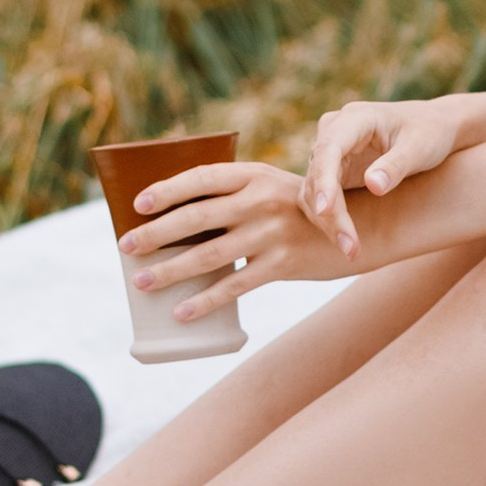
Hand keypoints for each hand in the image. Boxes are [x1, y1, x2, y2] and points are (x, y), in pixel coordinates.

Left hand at [118, 159, 348, 318]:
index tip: (137, 204)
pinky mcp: (283, 263)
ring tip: (142, 282)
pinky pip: (234, 286)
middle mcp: (261, 199)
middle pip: (197, 217)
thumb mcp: (272, 188)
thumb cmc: (301, 212)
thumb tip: (176, 220)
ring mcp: (272, 232)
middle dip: (156, 234)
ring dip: (170, 271)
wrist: (359, 230)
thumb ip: (234, 197)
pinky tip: (181, 311)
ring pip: (209, 254)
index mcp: (254, 174)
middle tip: (125, 247)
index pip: (202, 178)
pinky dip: (204, 301)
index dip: (167, 190)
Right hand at [302, 98, 463, 257]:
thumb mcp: (420, 148)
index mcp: (354, 119)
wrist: (435, 127)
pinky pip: (321, 197)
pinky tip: (347, 242)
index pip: (329, 149)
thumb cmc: (430, 132)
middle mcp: (334, 131)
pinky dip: (330, 220)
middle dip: (329, 213)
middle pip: (318, 174)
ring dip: (327, 222)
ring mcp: (331, 152)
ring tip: (351, 251)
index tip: (326, 210)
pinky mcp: (334, 170)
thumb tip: (373, 185)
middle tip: (349, 247)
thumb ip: (396, 166)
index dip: (324, 181)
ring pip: (313, 190)